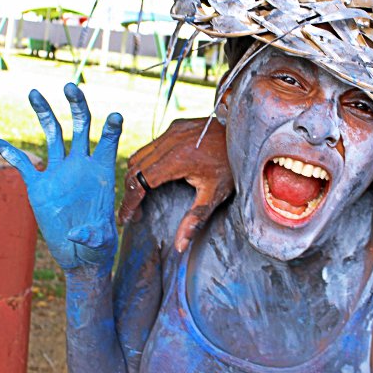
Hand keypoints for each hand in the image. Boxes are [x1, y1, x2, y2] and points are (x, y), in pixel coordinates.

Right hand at [0, 83, 122, 272]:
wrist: (80, 255)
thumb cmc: (98, 246)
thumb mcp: (100, 243)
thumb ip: (94, 235)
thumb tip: (80, 233)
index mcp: (102, 173)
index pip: (108, 144)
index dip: (112, 130)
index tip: (116, 116)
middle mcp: (81, 166)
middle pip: (80, 127)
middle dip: (77, 106)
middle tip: (71, 86)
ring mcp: (59, 173)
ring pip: (52, 135)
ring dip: (45, 112)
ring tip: (35, 92)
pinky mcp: (39, 186)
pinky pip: (21, 164)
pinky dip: (6, 151)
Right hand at [118, 117, 232, 251]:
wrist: (246, 134)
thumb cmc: (232, 165)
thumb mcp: (216, 194)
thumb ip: (194, 219)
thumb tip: (179, 246)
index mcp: (177, 160)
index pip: (141, 182)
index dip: (130, 202)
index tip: (126, 218)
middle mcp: (170, 142)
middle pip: (135, 168)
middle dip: (130, 192)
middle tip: (133, 213)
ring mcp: (171, 131)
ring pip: (139, 155)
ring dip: (135, 176)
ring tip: (140, 197)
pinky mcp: (175, 126)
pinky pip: (151, 145)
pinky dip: (145, 162)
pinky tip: (153, 177)